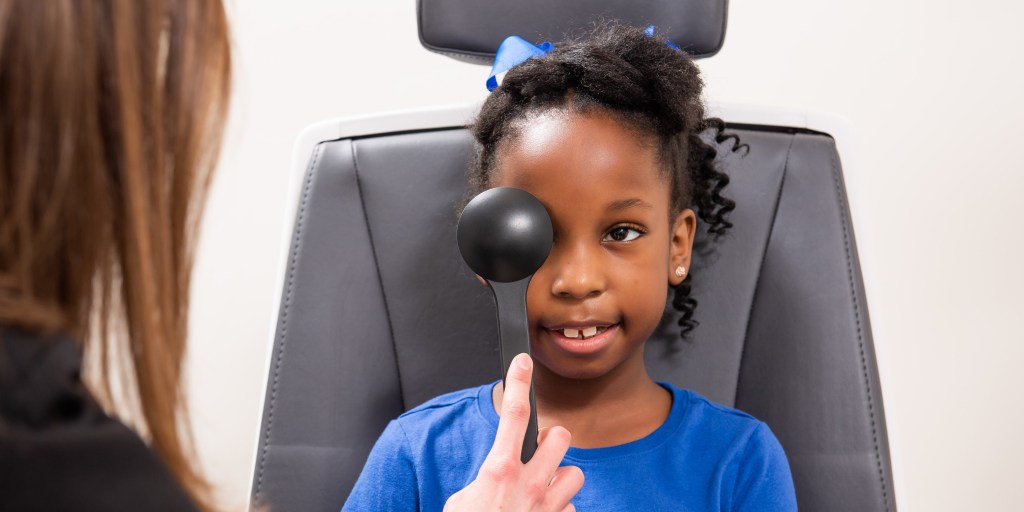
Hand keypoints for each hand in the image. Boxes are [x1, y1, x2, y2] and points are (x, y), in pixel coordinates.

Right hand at [444, 353, 583, 511]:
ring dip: (560, 475)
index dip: (519, 383)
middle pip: (559, 437)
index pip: (514, 414)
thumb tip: (495, 475)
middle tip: (537, 449)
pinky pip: (570, 507)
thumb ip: (484, 479)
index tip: (522, 363)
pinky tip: (543, 510)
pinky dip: (559, 506)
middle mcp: (529, 486)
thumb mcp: (460, 500)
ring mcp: (547, 507)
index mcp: (499, 472)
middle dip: (550, 439)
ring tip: (544, 483)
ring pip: (575, 473)